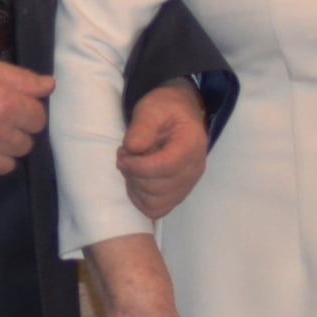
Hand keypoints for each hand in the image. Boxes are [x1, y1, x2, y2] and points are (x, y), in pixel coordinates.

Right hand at [0, 54, 53, 183]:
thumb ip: (24, 79)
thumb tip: (49, 86)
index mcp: (8, 107)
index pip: (39, 121)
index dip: (29, 112)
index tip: (17, 107)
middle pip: (25, 145)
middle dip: (17, 132)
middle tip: (0, 120)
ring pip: (8, 165)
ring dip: (2, 152)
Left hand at [118, 80, 207, 219]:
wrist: (179, 113)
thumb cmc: (166, 108)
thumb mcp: (152, 107)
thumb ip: (143, 125)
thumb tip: (132, 147)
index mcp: (191, 144)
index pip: (165, 167)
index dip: (137, 165)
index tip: (123, 153)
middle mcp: (194, 169)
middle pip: (158, 188)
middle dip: (133, 174)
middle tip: (124, 156)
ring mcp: (188, 184)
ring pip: (156, 203)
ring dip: (135, 188)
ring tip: (130, 167)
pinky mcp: (178, 193)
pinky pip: (157, 209)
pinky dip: (141, 199)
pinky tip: (136, 179)